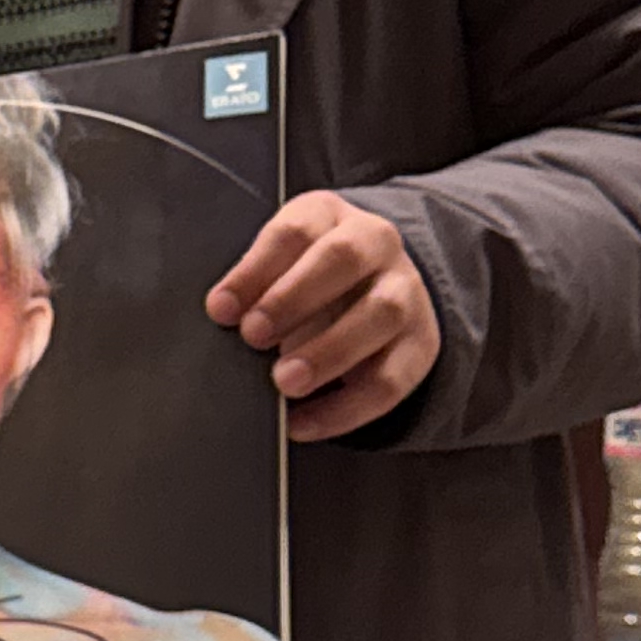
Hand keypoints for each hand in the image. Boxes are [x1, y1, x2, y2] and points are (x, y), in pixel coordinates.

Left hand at [206, 191, 440, 441]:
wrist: (376, 287)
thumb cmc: (307, 277)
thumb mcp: (280, 264)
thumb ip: (253, 285)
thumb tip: (222, 315)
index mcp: (331, 216)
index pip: (295, 231)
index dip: (256, 270)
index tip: (221, 309)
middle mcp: (377, 244)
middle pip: (343, 259)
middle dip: (293, 298)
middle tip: (253, 336)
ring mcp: (406, 292)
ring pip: (378, 316)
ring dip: (328, 351)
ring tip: (283, 382)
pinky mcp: (420, 345)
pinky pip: (390, 380)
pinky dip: (344, 408)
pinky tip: (302, 423)